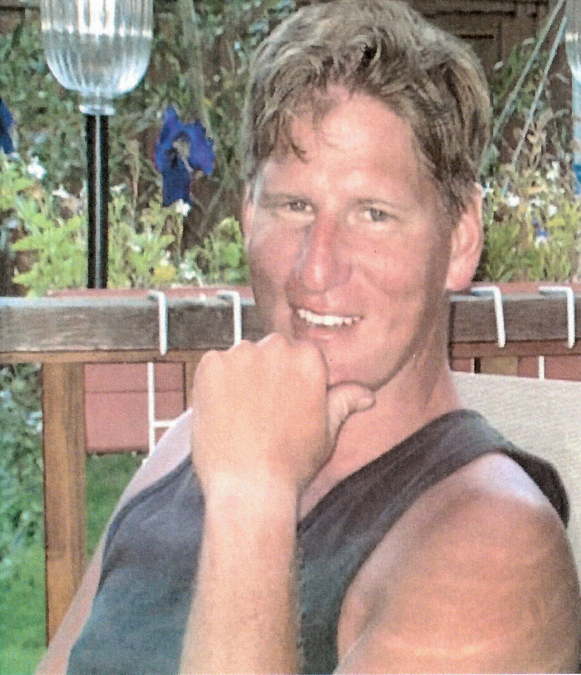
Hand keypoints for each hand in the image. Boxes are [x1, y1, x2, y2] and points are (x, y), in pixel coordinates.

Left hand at [190, 333, 374, 494]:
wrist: (249, 486)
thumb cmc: (290, 462)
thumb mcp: (327, 432)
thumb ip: (343, 403)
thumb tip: (366, 394)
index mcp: (308, 358)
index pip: (298, 355)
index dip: (291, 382)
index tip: (285, 404)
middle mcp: (276, 348)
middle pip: (269, 352)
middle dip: (267, 375)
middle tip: (263, 412)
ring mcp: (240, 355)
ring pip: (241, 359)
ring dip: (240, 378)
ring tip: (242, 416)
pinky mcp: (211, 365)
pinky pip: (212, 366)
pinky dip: (214, 385)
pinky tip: (222, 413)